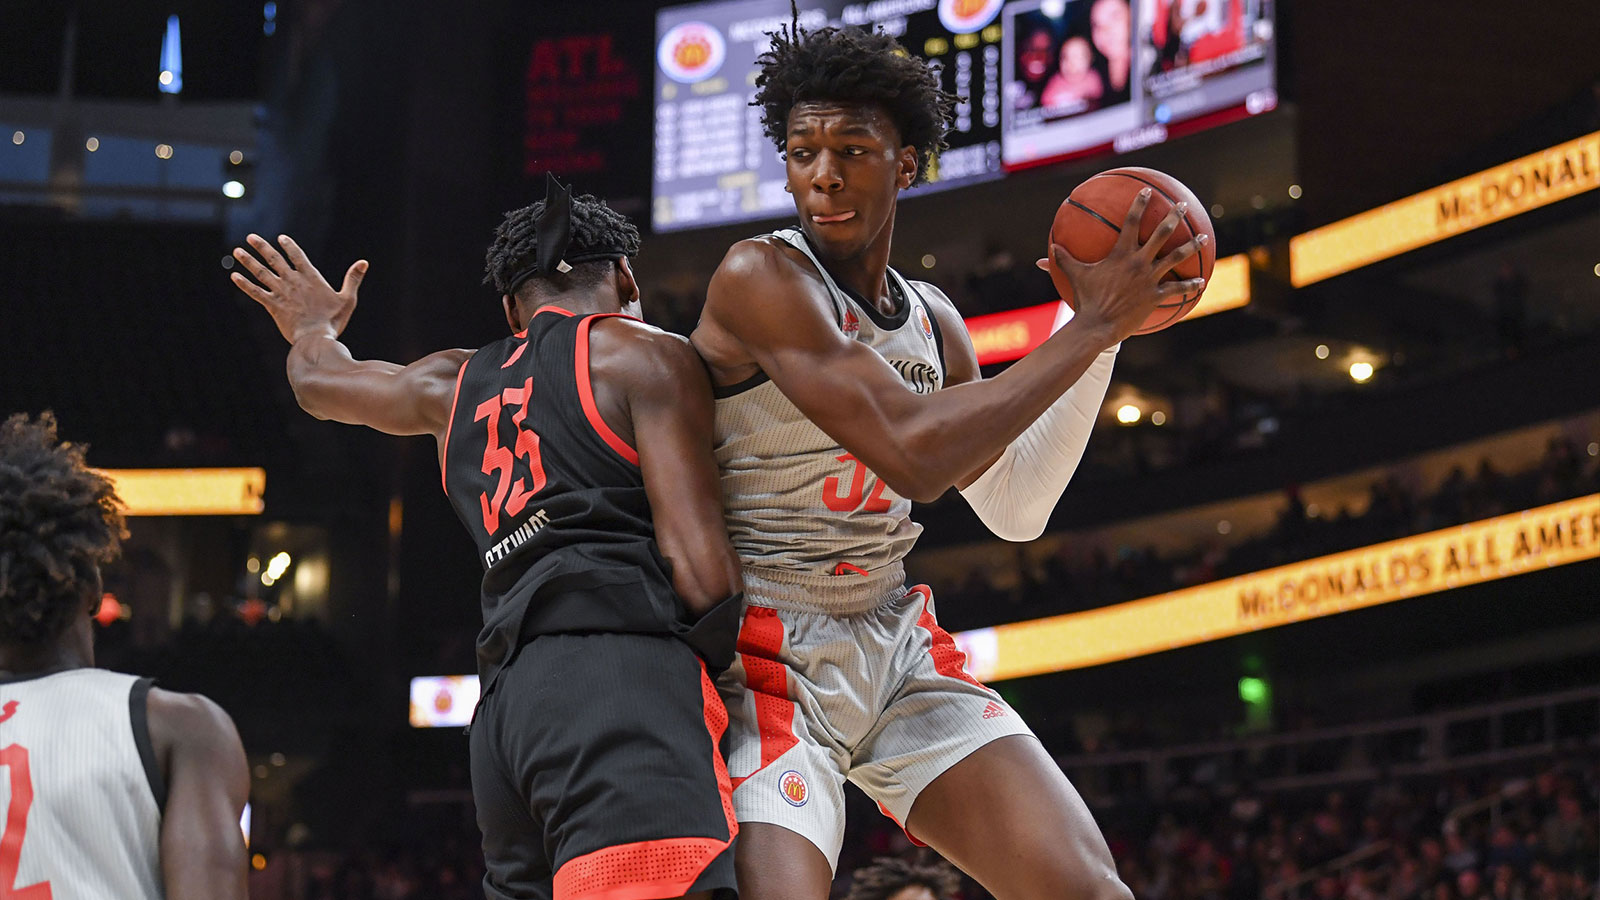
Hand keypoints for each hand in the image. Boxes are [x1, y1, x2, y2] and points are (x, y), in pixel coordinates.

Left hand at [230, 234, 365, 343]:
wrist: (316, 338)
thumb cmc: (333, 321)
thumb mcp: (348, 299)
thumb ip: (353, 279)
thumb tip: (364, 262)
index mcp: (311, 278)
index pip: (297, 256)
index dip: (289, 246)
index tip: (280, 238)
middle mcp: (293, 281)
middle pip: (274, 260)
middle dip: (262, 247)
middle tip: (250, 237)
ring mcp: (281, 293)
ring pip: (261, 273)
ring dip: (248, 261)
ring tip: (237, 251)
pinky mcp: (272, 306)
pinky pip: (255, 292)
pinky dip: (244, 284)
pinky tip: (234, 276)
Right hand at [1037, 189, 1206, 344]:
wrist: (1098, 326)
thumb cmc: (1085, 300)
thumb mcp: (1074, 276)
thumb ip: (1062, 261)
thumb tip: (1042, 256)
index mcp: (1121, 254)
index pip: (1132, 222)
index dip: (1140, 205)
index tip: (1148, 192)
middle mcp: (1139, 262)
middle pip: (1161, 234)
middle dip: (1174, 216)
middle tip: (1183, 205)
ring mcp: (1149, 279)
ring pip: (1176, 258)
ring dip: (1191, 246)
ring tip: (1203, 237)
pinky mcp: (1156, 296)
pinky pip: (1177, 289)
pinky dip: (1190, 285)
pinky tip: (1202, 282)